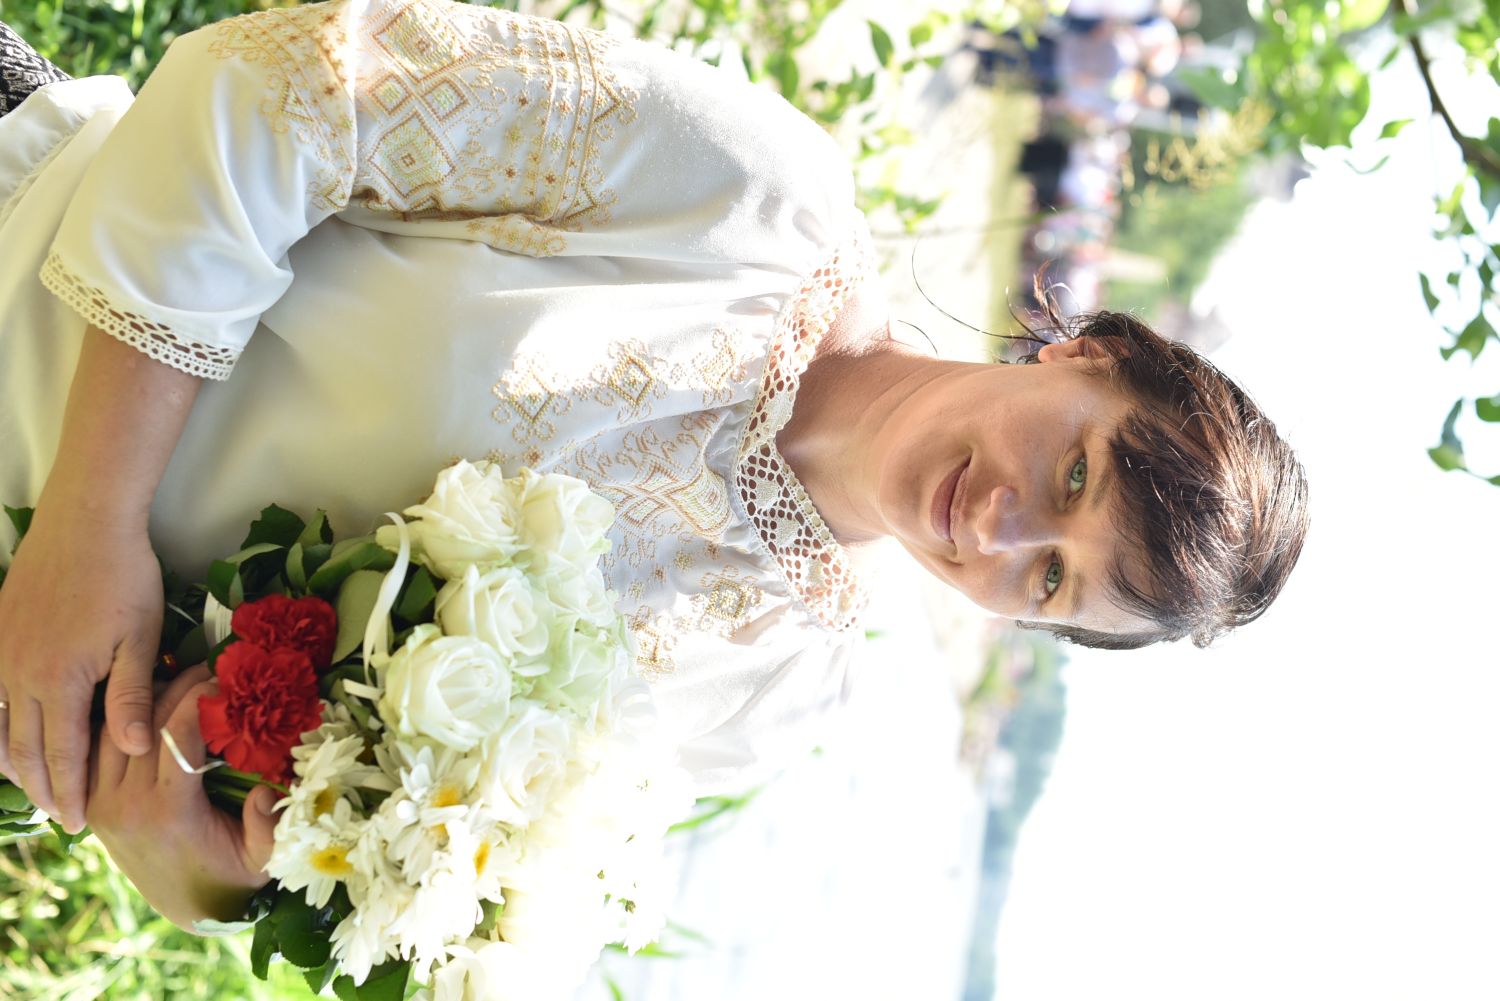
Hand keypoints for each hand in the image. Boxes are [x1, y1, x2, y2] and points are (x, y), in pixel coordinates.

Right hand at [0, 505, 163, 832]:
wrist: (85, 521)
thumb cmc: (125, 577)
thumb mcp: (141, 638)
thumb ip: (133, 696)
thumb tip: (132, 750)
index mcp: (59, 681)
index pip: (62, 755)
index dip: (71, 792)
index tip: (80, 824)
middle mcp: (20, 674)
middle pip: (25, 750)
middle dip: (44, 789)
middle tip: (62, 819)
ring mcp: (3, 655)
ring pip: (0, 727)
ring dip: (16, 764)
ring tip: (35, 791)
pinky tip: (7, 739)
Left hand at [85, 664, 278, 930]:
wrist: (189, 906)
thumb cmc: (234, 874)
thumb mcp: (264, 857)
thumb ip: (268, 827)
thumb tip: (264, 792)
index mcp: (169, 811)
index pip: (177, 733)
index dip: (201, 698)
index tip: (226, 682)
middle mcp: (127, 803)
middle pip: (144, 723)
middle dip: (178, 688)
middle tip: (208, 671)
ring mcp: (103, 803)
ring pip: (115, 731)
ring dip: (146, 702)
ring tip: (180, 684)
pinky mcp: (92, 804)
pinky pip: (98, 749)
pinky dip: (122, 724)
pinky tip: (151, 710)